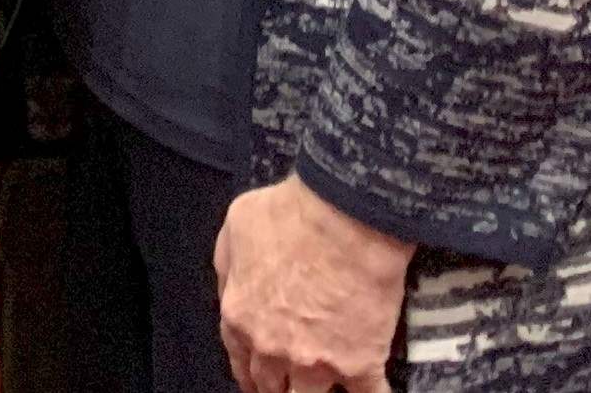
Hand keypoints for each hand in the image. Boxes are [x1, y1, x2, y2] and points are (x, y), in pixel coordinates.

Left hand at [215, 175, 413, 392]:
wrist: (345, 216)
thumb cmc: (290, 213)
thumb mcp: (236, 228)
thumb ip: (230, 269)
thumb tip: (232, 291)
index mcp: (240, 316)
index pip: (239, 362)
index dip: (250, 375)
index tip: (258, 381)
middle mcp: (273, 348)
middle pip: (271, 386)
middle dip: (278, 387)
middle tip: (290, 384)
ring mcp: (316, 362)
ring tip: (328, 390)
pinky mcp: (360, 364)